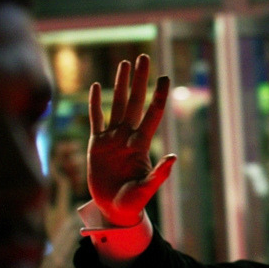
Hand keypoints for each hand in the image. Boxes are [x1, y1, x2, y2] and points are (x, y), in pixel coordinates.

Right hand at [87, 54, 175, 226]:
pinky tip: (97, 86)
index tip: (166, 77)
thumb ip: (159, 175)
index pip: (152, 114)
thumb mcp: (146, 190)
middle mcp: (128, 137)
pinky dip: (96, 103)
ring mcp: (112, 139)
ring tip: (124, 63)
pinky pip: (96, 119)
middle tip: (144, 57)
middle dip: (140, 80)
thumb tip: (173, 158)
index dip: (159, 95)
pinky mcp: (97, 145)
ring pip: (117, 104)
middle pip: (135, 101)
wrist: (115, 210)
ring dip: (121, 84)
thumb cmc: (133, 202)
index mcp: (141, 145)